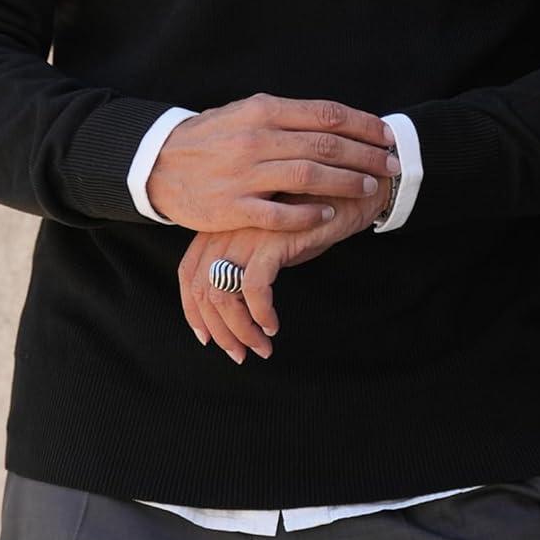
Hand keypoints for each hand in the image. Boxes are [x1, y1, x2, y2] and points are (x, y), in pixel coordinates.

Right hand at [148, 92, 395, 233]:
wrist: (159, 164)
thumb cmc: (210, 137)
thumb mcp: (244, 111)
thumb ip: (285, 115)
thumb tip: (332, 118)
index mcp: (264, 110)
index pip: (327, 114)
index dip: (363, 126)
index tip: (387, 136)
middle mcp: (257, 138)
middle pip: (326, 146)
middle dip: (367, 156)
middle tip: (392, 165)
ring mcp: (245, 173)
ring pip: (310, 177)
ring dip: (346, 183)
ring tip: (369, 188)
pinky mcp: (233, 207)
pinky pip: (281, 213)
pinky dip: (309, 215)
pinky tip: (328, 216)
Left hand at [177, 182, 391, 362]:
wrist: (351, 185)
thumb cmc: (313, 214)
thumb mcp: (273, 237)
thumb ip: (249, 260)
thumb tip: (236, 306)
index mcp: (222, 224)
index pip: (188, 272)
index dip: (193, 310)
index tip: (207, 338)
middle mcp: (228, 226)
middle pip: (200, 288)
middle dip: (217, 330)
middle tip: (239, 354)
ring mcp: (247, 230)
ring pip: (222, 293)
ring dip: (240, 330)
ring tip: (261, 347)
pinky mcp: (272, 237)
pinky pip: (253, 287)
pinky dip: (260, 313)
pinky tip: (273, 325)